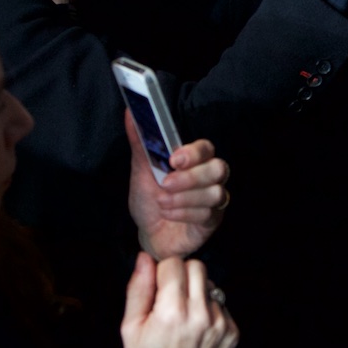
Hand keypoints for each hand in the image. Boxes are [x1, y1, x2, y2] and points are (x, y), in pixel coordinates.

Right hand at [121, 252, 237, 347]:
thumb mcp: (130, 327)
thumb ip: (138, 288)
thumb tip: (145, 258)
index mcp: (172, 311)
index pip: (175, 263)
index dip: (164, 273)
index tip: (159, 288)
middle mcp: (200, 314)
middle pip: (198, 267)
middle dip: (183, 276)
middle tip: (172, 298)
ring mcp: (219, 323)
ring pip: (211, 285)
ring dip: (198, 294)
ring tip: (185, 318)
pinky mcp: (232, 332)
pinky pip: (222, 304)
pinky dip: (210, 311)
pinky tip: (197, 329)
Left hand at [126, 109, 230, 259]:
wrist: (148, 234)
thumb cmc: (148, 200)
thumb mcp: (141, 171)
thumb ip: (140, 143)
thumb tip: (129, 113)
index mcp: (193, 161)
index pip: (206, 148)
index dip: (193, 153)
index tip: (173, 160)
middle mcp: (208, 177)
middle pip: (218, 168)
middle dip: (191, 177)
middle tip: (166, 184)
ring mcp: (214, 198)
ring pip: (215, 193)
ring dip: (184, 198)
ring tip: (162, 203)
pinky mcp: (213, 219)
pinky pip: (208, 214)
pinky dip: (184, 213)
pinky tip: (169, 214)